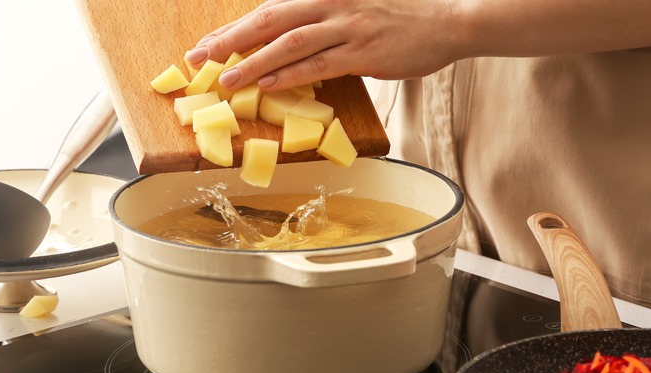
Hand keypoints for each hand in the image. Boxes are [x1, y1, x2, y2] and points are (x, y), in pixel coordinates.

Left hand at [185, 0, 460, 91]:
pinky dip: (290, 76)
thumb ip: (324, 22)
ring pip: (290, 43)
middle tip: (200, 57)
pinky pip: (319, 65)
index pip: (271, 9)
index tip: (208, 43)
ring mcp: (348, 27)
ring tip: (226, 80)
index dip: (235, 27)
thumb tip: (292, 47)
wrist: (449, 18)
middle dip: (231, 39)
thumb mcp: (357, 8)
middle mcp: (332, 4)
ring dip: (254, 61)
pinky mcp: (364, 52)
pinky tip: (268, 86)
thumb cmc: (403, 16)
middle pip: (270, 20)